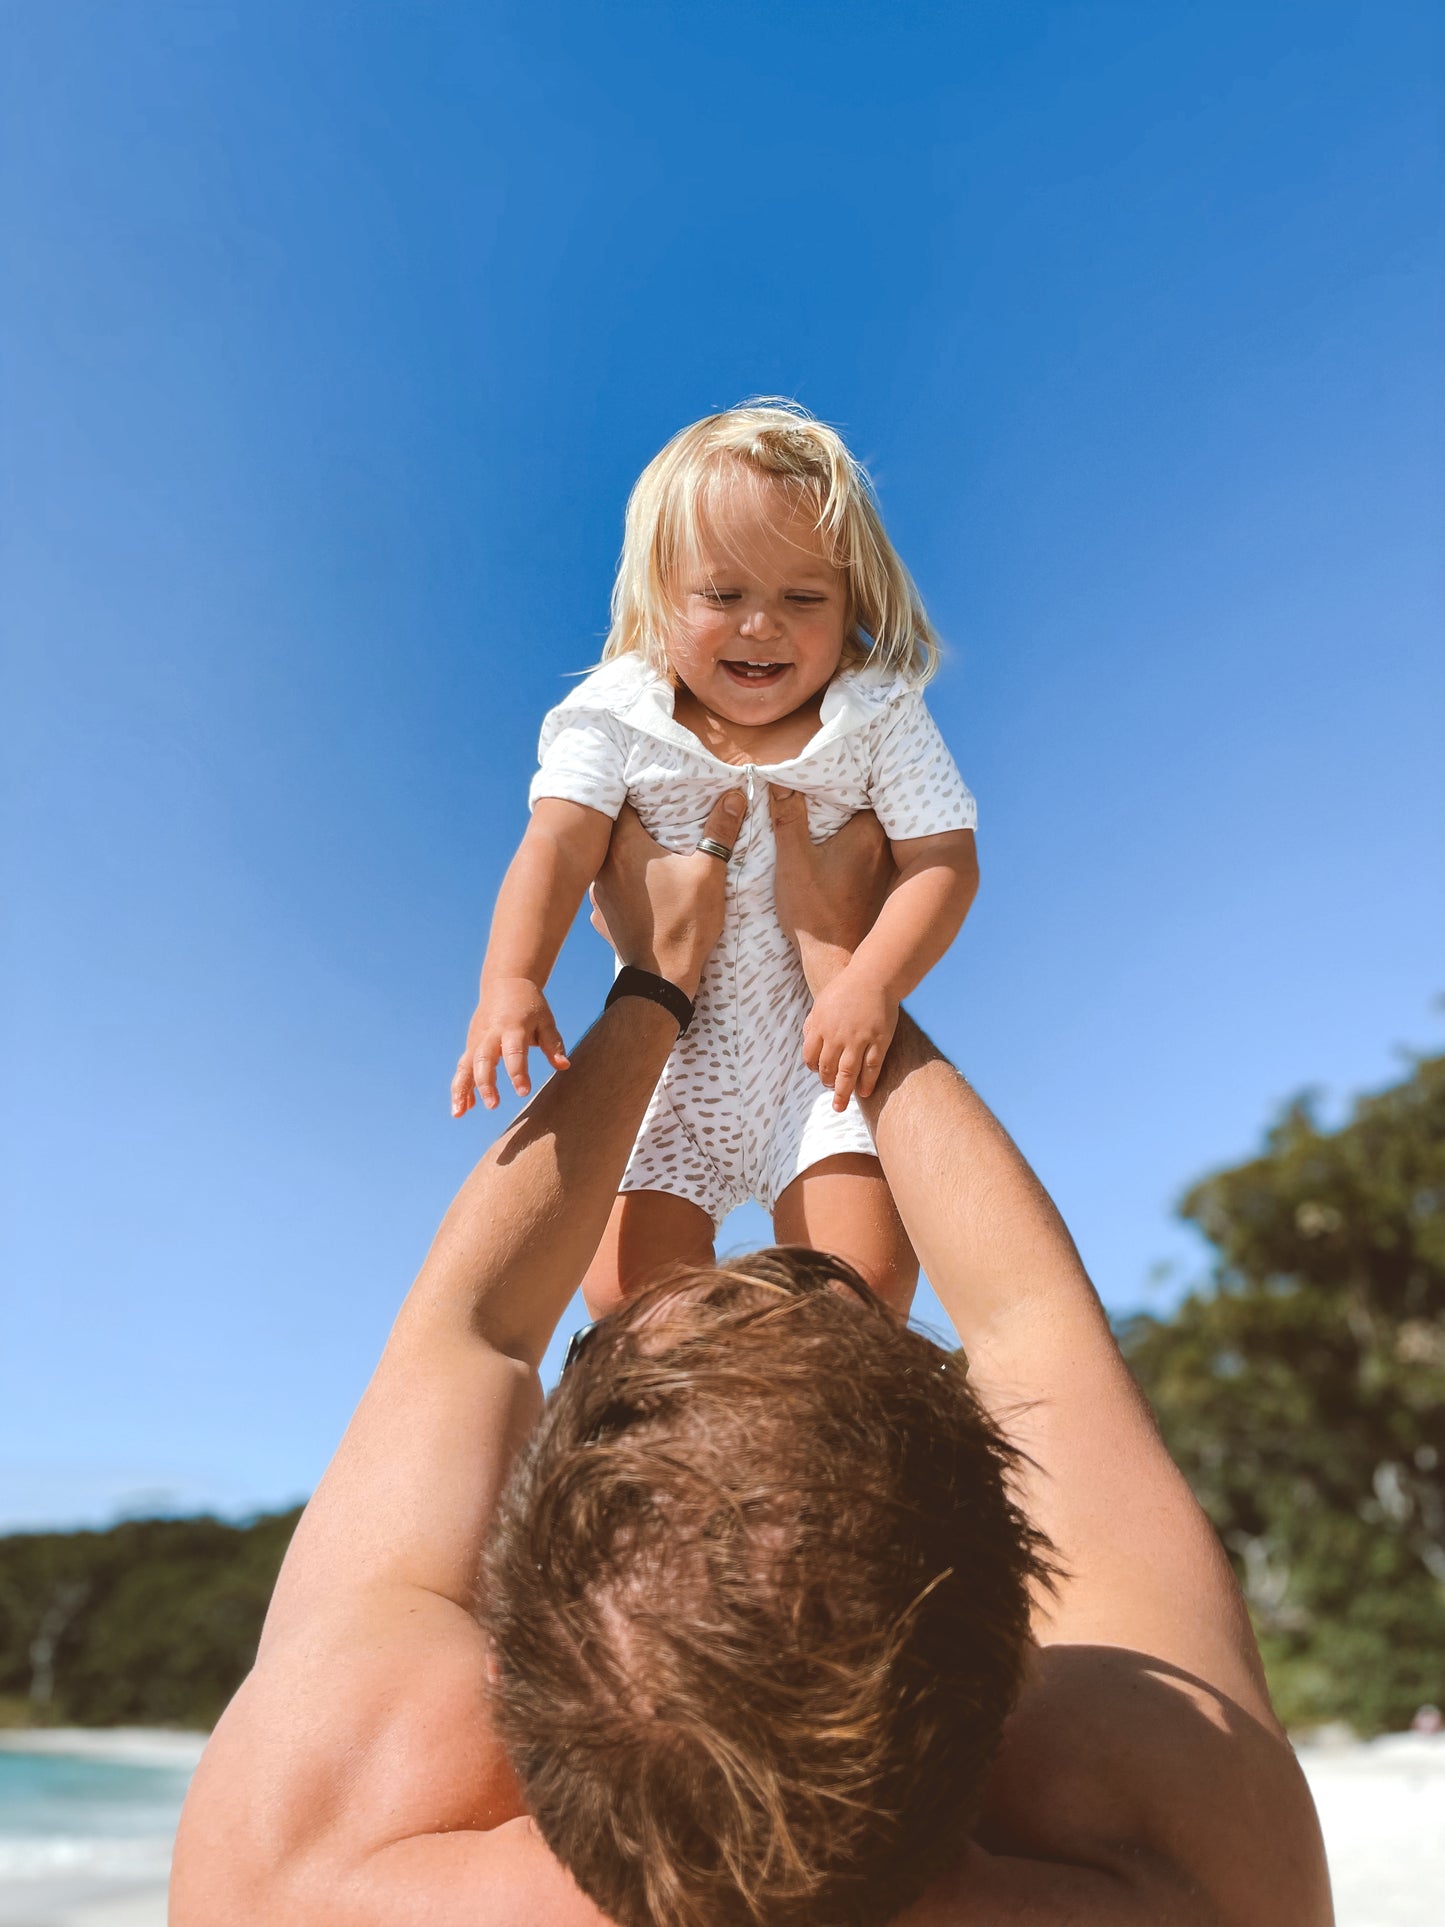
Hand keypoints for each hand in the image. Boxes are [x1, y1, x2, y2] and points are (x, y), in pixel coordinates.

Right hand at [451, 978, 569, 1114]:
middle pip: (483, 1059)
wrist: (505, 983)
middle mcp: (490, 1034)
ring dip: (461, 1090)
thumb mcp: (546, 1021)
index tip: (524, 1092)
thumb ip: (553, 1044)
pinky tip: (463, 1109)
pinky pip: (463, 1068)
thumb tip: (564, 1066)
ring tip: (459, 1114)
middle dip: (486, 1083)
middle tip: (494, 1105)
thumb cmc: (530, 1005)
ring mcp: (477, 1039)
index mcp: (513, 1026)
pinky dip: (461, 1087)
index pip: (514, 1051)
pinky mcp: (471, 1044)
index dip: (518, 1072)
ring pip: (465, 1066)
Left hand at [590, 791, 743, 997]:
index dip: (637, 793)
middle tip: (656, 818)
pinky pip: (609, 889)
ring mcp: (597, 893)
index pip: (621, 803)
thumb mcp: (709, 873)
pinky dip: (622, 885)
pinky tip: (640, 888)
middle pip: (613, 831)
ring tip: (650, 853)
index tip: (653, 790)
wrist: (663, 977)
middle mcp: (602, 866)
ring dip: (626, 856)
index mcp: (624, 847)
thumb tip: (734, 796)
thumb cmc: (686, 922)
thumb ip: (719, 831)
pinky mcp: (600, 915)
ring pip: (609, 861)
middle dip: (633, 823)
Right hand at [769, 786, 895, 993]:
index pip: (870, 788)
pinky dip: (866, 844)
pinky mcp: (887, 885)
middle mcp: (889, 847)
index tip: (837, 769)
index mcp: (869, 834)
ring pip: (879, 830)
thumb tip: (780, 780)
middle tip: (836, 784)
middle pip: (877, 807)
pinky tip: (847, 847)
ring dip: (863, 821)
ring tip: (838, 809)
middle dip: (859, 795)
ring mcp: (892, 867)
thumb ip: (788, 819)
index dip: (854, 777)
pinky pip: (880, 851)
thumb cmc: (816, 914)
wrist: (837, 963)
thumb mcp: (793, 861)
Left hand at [803, 963, 899, 1109]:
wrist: (873, 976)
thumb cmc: (847, 988)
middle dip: (827, 1083)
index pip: (810, 1057)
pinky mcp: (878, 1040)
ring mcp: (858, 1039)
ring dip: (842, 1092)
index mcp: (820, 1026)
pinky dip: (867, 1082)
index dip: (814, 1069)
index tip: (820, 1073)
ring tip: (840, 1105)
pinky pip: (871, 1067)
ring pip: (847, 1074)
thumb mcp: (822, 1002)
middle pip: (827, 1069)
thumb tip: (806, 1038)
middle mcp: (836, 1036)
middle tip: (832, 1090)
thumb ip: (813, 1022)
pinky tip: (864, 1092)